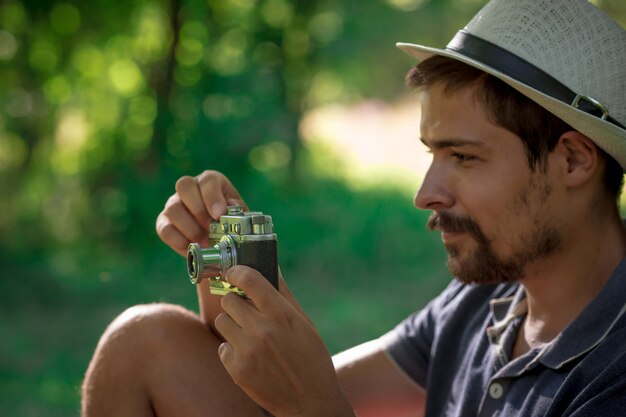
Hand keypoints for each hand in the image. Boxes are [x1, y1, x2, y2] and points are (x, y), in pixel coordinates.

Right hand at [155, 170, 246, 255]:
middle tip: (210, 228)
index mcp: (210, 182)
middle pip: (184, 186)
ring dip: (190, 228)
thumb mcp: (238, 215)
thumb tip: (231, 206)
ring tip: (205, 242)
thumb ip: (236, 209)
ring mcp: (174, 204)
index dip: (212, 196)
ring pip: (173, 208)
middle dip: (198, 209)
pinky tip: (191, 248)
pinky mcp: (164, 222)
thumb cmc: (230, 221)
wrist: (219, 238)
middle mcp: (189, 188)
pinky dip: (178, 241)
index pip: (207, 180)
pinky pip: (164, 229)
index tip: (219, 214)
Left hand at [215, 266, 354, 416]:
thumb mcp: (304, 322)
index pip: (250, 280)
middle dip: (238, 304)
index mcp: (282, 315)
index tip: (233, 272)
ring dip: (233, 325)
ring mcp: (248, 351)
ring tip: (250, 336)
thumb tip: (271, 266)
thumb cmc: (311, 357)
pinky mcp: (237, 370)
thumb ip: (284, 293)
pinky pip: (222, 347)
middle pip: (230, 300)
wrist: (309, 401)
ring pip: (223, 322)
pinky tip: (250, 356)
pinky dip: (232, 350)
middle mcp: (263, 330)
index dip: (237, 271)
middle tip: (249, 313)